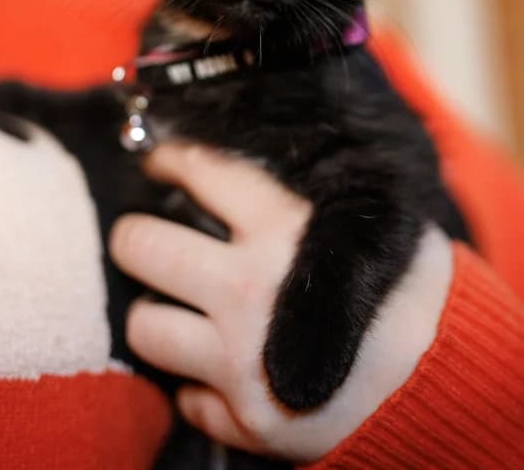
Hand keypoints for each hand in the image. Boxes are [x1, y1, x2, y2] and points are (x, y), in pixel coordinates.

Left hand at [109, 143, 452, 462]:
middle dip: (134, 237)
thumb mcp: (378, 223)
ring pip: (144, 326)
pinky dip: (196, 385)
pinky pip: (183, 397)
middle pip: (141, 245)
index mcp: (284, 228)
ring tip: (178, 310)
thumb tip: (261, 180)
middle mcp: (249, 289)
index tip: (158, 162)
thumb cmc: (409, 292)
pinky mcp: (243, 417)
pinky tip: (222, 372)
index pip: (200, 172)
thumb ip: (318, 200)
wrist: (442, 383)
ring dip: (157, 316)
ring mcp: (239, 358)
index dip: (169, 158)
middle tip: (143, 240)